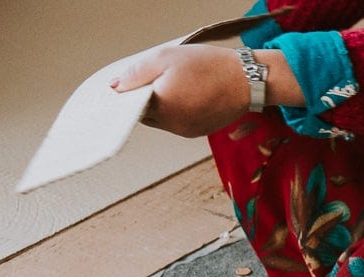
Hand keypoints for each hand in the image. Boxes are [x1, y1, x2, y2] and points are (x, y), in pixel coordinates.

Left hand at [114, 45, 269, 137]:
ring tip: (177, 87)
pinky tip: (188, 96)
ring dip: (162, 106)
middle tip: (157, 80)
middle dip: (146, 100)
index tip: (129, 84)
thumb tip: (116, 87)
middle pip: (145, 114)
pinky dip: (177, 112)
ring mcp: (186, 130)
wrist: (246, 81)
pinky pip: (177, 123)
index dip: (128, 93)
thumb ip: (136, 73)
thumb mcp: (166, 58)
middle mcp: (172, 123)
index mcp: (161, 104)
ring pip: (161, 120)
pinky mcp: (198, 132)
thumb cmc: (209, 66)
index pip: (130, 105)